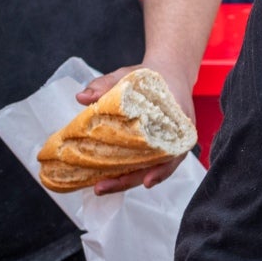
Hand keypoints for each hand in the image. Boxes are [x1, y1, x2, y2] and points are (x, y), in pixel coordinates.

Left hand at [75, 62, 197, 193]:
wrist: (168, 73)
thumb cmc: (152, 76)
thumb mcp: (129, 75)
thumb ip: (106, 84)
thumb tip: (82, 98)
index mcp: (179, 123)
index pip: (175, 152)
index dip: (162, 169)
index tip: (147, 181)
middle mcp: (176, 140)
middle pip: (158, 168)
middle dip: (129, 181)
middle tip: (101, 187)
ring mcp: (165, 145)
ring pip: (149, 169)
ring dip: (125, 180)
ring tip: (99, 186)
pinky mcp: (152, 147)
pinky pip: (143, 164)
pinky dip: (126, 172)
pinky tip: (106, 177)